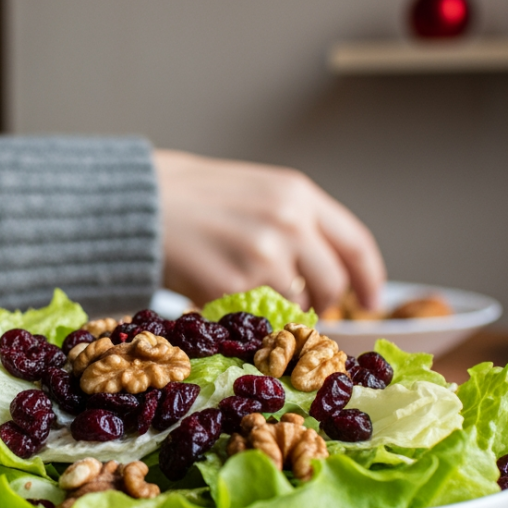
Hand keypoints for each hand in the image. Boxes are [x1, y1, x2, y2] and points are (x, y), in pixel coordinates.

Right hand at [154, 149, 385, 312]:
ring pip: (294, 305)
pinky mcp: (232, 287)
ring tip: (246, 291)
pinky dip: (244, 313)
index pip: (354, 244)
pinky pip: (256, 316)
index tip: (370, 299)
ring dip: (279, 309)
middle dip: (324, 303)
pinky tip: (219, 291)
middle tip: (308, 308)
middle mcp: (288, 223)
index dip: (369, 277)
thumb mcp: (255, 190)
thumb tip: (323, 268)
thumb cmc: (191, 197)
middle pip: (331, 283)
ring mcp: (262, 257)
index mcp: (297, 194)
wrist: (137, 205)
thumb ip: (293, 220)